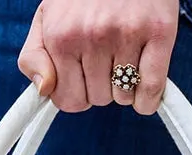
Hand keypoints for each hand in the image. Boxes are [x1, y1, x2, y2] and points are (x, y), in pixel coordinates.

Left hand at [17, 0, 178, 115]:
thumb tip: (44, 91)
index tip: (83, 78)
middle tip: (106, 60)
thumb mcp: (47, 17)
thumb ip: (34, 56)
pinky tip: (145, 90)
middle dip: (101, 87)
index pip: (67, 100)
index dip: (77, 94)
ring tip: (125, 59)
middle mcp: (91, 35)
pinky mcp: (157, 31)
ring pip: (124, 97)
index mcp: (61, 36)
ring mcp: (126, 34)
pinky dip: (149, 98)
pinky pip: (151, 88)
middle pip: (97, 99)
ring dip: (126, 88)